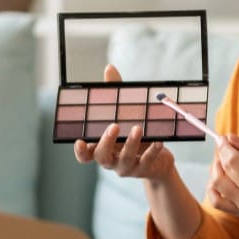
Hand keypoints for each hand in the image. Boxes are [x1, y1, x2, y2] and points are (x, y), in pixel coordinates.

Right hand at [74, 64, 176, 181]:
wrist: (158, 161)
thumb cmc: (135, 134)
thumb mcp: (124, 114)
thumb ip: (114, 95)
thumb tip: (109, 69)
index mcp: (102, 148)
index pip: (85, 155)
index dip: (80, 151)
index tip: (80, 141)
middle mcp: (111, 160)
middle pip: (101, 157)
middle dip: (106, 142)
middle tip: (114, 126)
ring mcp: (127, 167)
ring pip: (125, 160)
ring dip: (131, 143)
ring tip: (138, 128)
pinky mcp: (144, 170)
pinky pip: (147, 161)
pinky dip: (153, 151)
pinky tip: (159, 140)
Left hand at [207, 135, 238, 227]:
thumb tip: (230, 138)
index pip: (233, 160)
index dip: (224, 147)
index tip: (222, 138)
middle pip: (224, 171)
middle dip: (221, 155)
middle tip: (226, 147)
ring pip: (216, 186)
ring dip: (215, 170)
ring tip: (224, 162)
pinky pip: (217, 202)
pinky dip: (213, 189)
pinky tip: (221, 179)